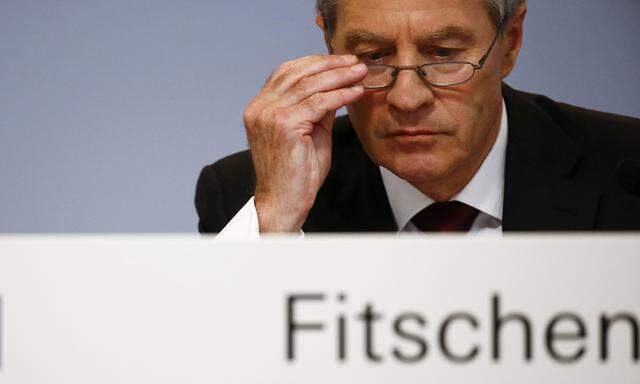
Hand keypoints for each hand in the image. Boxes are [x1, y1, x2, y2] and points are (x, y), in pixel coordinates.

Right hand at [243, 55, 367, 232]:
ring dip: (339, 76)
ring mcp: (269, 115)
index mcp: (259, 107)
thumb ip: (318, 109)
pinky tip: (356, 92)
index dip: (315, 63)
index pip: (286, 72)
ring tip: (360, 72)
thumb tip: (337, 85)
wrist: (284, 202)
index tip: (340, 61)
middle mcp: (260, 108)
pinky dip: (341, 94)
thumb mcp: (309, 133)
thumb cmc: (296, 174)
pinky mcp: (285, 125)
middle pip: (298, 73)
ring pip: (310, 84)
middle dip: (330, 64)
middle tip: (355, 62)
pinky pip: (319, 103)